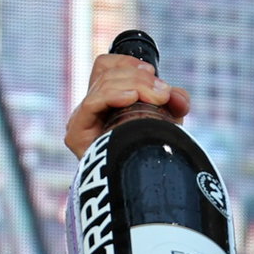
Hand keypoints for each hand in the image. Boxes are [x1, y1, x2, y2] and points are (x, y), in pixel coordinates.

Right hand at [64, 54, 191, 158]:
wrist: (146, 191)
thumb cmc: (154, 156)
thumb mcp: (169, 121)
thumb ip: (175, 102)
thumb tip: (177, 95)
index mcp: (106, 101)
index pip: (105, 66)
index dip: (128, 63)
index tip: (153, 74)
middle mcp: (90, 109)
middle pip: (107, 73)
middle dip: (140, 78)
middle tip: (163, 94)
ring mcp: (81, 121)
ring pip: (104, 85)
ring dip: (136, 86)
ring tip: (158, 99)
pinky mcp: (76, 134)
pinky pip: (93, 103)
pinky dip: (113, 95)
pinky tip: (130, 98)